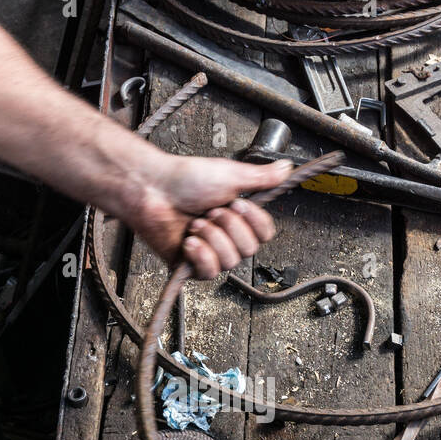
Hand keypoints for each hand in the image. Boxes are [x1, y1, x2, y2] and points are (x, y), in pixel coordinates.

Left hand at [125, 155, 292, 279]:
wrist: (153, 190)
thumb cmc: (184, 180)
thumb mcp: (230, 174)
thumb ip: (261, 177)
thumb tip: (287, 168)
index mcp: (238, 216)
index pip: (265, 234)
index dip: (254, 222)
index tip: (238, 204)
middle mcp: (226, 236)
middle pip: (249, 250)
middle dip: (229, 227)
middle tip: (210, 211)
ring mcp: (209, 253)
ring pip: (230, 261)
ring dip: (212, 238)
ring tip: (195, 223)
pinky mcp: (190, 267)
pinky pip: (209, 271)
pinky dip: (200, 254)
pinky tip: (189, 240)